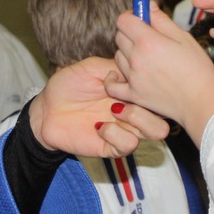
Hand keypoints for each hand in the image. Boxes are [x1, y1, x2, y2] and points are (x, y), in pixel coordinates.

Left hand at [30, 57, 168, 157]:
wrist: (46, 109)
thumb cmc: (68, 85)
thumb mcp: (91, 67)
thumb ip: (115, 66)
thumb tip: (133, 69)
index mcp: (132, 90)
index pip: (159, 89)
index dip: (153, 81)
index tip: (132, 73)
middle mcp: (134, 110)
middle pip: (166, 111)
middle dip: (152, 101)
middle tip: (125, 96)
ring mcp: (124, 129)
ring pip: (157, 131)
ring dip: (139, 118)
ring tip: (114, 110)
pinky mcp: (111, 146)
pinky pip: (129, 145)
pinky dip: (116, 134)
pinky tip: (98, 126)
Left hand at [108, 6, 213, 145]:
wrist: (202, 103)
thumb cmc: (197, 69)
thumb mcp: (184, 38)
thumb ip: (161, 19)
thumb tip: (147, 4)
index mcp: (148, 41)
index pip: (123, 20)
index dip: (130, 15)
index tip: (139, 17)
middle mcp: (136, 58)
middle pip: (119, 36)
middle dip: (130, 32)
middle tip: (146, 37)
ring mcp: (132, 78)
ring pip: (118, 56)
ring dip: (127, 53)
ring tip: (146, 58)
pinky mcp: (132, 95)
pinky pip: (112, 84)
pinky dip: (114, 78)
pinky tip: (123, 74)